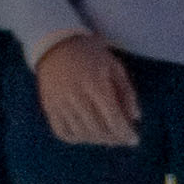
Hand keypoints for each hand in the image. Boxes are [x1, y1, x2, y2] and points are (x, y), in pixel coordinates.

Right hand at [31, 31, 140, 146]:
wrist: (56, 43)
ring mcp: (60, 103)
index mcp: (96, 85)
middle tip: (122, 138)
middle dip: (114, 138)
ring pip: (82, 134)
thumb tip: (135, 118)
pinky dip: (77, 138)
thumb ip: (127, 92)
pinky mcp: (49, 106)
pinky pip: (63, 132)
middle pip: (99, 130)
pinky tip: (86, 134)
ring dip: (98, 140)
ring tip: (107, 136)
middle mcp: (76, 96)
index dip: (126, 134)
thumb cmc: (91, 54)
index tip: (134, 140)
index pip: (114, 119)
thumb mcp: (114, 66)